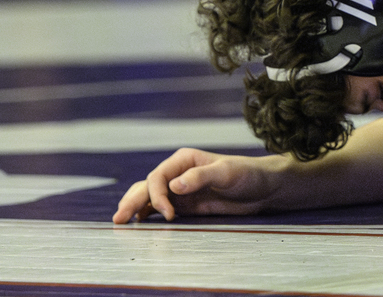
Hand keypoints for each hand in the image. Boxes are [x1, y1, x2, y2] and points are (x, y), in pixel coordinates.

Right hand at [113, 148, 279, 222]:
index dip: (156, 195)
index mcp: (184, 159)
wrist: (262, 188)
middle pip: (148, 185)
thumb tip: (173, 186)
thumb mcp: (226, 173)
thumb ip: (200, 177)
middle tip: (120, 218)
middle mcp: (177, 173)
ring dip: (135, 206)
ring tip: (121, 220)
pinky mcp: (185, 204)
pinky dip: (148, 213)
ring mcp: (179, 190)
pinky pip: (160, 208)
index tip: (168, 213)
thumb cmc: (247, 174)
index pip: (159, 176)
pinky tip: (138, 222)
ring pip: (149, 196)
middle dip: (133, 200)